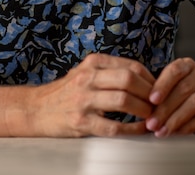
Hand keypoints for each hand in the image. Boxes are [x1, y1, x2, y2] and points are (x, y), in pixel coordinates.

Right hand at [24, 53, 155, 136]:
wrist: (35, 109)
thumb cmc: (66, 92)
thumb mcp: (86, 72)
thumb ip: (111, 72)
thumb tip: (146, 79)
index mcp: (94, 63)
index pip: (132, 66)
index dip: (150, 79)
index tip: (159, 89)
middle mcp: (88, 78)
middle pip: (130, 80)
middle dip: (149, 93)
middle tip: (158, 103)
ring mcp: (84, 100)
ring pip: (124, 100)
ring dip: (143, 110)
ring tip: (152, 116)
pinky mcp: (81, 122)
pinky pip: (113, 126)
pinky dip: (132, 129)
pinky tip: (140, 130)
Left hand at [145, 57, 194, 136]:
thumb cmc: (184, 100)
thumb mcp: (170, 92)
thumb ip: (158, 96)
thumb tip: (139, 109)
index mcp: (188, 66)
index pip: (176, 70)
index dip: (163, 85)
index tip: (151, 100)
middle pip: (184, 88)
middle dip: (165, 108)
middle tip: (151, 123)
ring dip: (176, 118)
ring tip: (161, 131)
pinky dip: (188, 126)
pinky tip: (176, 134)